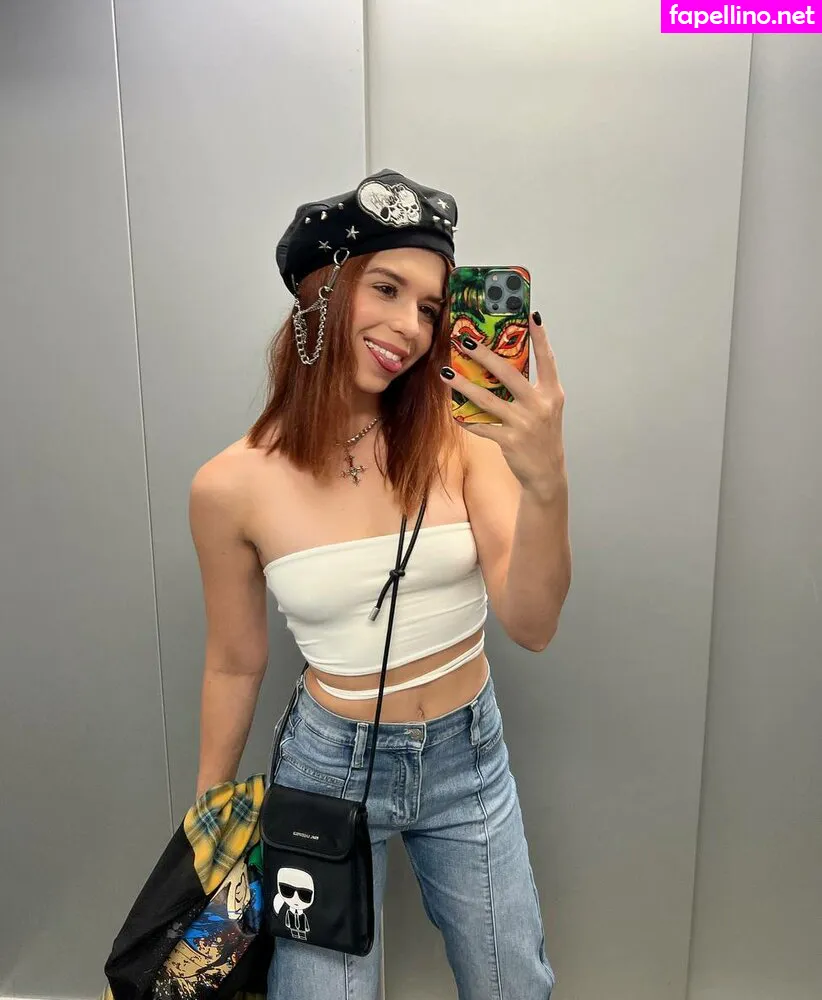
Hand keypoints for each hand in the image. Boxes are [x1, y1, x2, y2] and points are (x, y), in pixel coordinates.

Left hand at [442, 312, 565, 500]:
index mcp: (553, 393)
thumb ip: (532, 388)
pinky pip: (482, 426)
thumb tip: (504, 363)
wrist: (547, 473)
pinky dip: (466, 418)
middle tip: (465, 339)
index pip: (548, 360)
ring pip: (488, 399)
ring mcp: (524, 423)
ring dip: (463, 385)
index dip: (541, 338)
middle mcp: (540, 405)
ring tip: (445, 372)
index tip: (532, 316)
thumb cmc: (543, 435)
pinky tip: (453, 411)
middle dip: (484, 355)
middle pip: (509, 373)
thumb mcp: (547, 409)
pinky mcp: (510, 440)